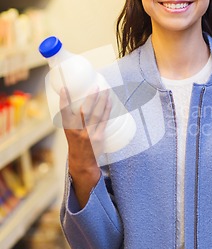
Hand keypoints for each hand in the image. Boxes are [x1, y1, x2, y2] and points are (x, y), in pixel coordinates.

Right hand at [60, 87, 111, 206]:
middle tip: (95, 86)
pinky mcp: (99, 137)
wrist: (83, 162)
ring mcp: (89, 134)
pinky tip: (110, 101)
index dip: (63, 100)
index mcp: (68, 128)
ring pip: (97, 115)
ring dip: (102, 101)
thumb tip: (82, 100)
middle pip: (85, 111)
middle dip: (91, 98)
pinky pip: (104, 121)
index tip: (64, 88)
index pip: (64, 112)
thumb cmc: (76, 142)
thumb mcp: (70, 131)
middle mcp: (78, 131)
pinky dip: (107, 110)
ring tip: (106, 90)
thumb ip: (72, 118)